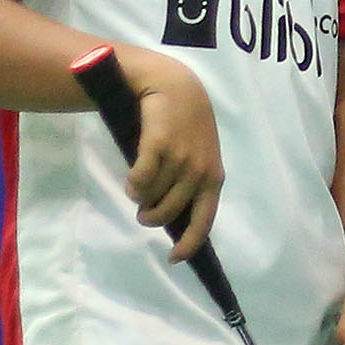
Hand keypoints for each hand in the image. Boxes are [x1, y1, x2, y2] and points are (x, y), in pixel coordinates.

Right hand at [111, 46, 223, 260]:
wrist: (175, 87)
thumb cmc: (186, 125)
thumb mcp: (198, 154)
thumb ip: (191, 181)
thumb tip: (174, 215)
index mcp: (213, 178)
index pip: (205, 219)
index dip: (190, 243)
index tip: (175, 258)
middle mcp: (199, 172)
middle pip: (167, 213)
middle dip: (150, 218)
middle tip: (143, 213)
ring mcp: (181, 159)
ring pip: (150, 197)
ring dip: (138, 197)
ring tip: (136, 187)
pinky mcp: (160, 146)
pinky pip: (139, 180)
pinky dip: (132, 183)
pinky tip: (132, 176)